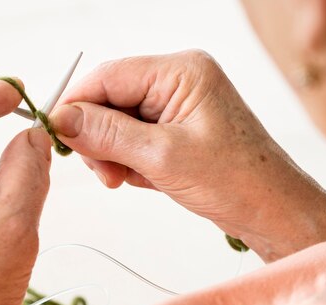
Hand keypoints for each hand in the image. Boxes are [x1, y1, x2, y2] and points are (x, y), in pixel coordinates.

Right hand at [50, 50, 325, 261]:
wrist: (271, 211)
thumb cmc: (235, 180)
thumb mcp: (161, 157)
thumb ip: (107, 134)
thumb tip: (61, 119)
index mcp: (180, 72)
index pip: (107, 78)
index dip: (76, 105)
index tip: (54, 134)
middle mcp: (176, 81)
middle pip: (109, 100)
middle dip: (99, 138)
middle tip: (105, 172)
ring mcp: (175, 105)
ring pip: (116, 123)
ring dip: (112, 154)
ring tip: (125, 179)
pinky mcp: (173, 127)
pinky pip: (131, 138)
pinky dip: (128, 161)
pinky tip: (144, 178)